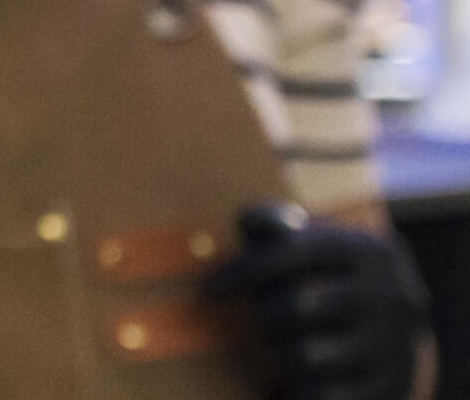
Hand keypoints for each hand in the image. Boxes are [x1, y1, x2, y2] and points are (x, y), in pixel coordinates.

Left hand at [206, 200, 428, 399]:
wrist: (396, 321)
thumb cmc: (330, 273)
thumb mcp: (310, 240)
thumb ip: (274, 225)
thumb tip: (249, 220)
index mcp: (370, 251)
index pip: (292, 254)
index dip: (242, 271)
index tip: (207, 291)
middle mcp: (392, 297)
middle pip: (296, 307)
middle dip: (265, 313)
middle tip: (264, 314)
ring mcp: (396, 347)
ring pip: (305, 357)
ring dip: (279, 350)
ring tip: (285, 341)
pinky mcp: (391, 387)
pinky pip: (322, 394)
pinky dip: (298, 386)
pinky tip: (295, 375)